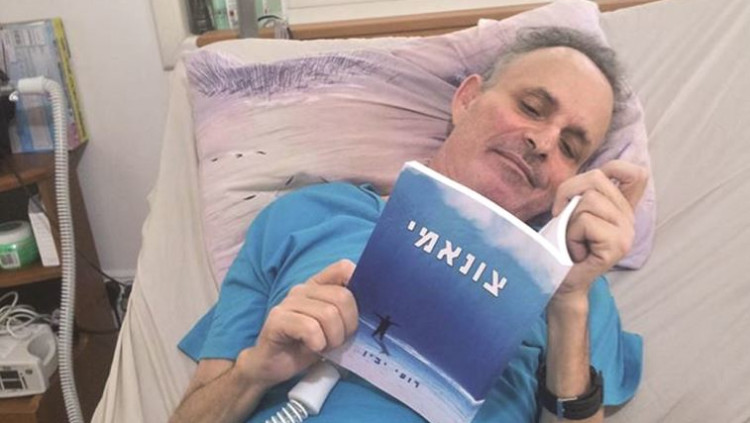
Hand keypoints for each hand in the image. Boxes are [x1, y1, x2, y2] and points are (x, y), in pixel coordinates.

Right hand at [235, 260, 358, 389]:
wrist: (273, 365)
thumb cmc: (307, 345)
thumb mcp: (334, 327)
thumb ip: (347, 313)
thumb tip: (374, 308)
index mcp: (318, 285)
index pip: (343, 268)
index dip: (359, 284)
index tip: (361, 310)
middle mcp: (303, 289)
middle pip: (342, 297)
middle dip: (348, 325)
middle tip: (339, 340)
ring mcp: (288, 302)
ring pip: (328, 314)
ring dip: (333, 338)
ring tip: (325, 346)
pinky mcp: (277, 319)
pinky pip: (310, 328)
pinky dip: (318, 343)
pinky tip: (312, 348)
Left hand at [551, 161, 647, 301]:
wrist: (562, 283)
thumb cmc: (562, 247)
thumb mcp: (572, 213)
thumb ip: (582, 194)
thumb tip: (579, 183)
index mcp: (621, 208)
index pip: (635, 173)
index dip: (613, 167)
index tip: (584, 188)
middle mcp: (629, 217)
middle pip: (595, 178)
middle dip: (568, 194)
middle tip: (564, 222)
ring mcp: (627, 232)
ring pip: (588, 200)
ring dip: (569, 221)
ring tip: (574, 240)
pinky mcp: (618, 245)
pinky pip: (586, 222)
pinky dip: (572, 235)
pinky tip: (577, 251)